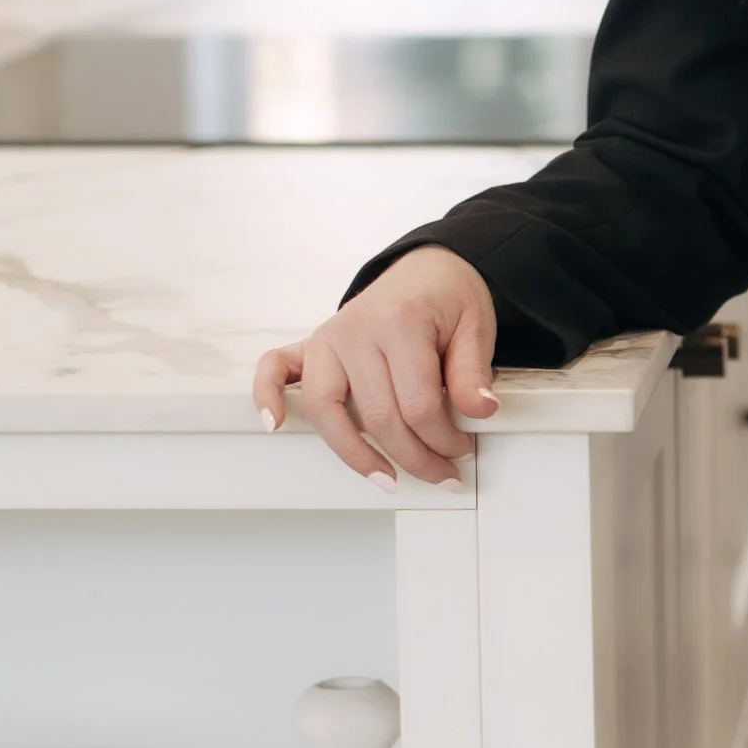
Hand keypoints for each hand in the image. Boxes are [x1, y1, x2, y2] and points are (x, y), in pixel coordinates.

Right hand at [253, 249, 499, 487]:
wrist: (428, 268)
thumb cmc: (449, 299)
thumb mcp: (476, 329)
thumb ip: (473, 373)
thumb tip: (480, 411)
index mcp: (399, 323)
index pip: (418, 404)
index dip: (444, 439)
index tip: (461, 450)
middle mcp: (355, 330)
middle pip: (378, 416)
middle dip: (415, 456)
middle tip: (443, 473)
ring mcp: (328, 338)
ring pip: (328, 410)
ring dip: (356, 454)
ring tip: (387, 479)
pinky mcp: (311, 344)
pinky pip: (275, 368)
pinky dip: (268, 396)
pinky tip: (276, 424)